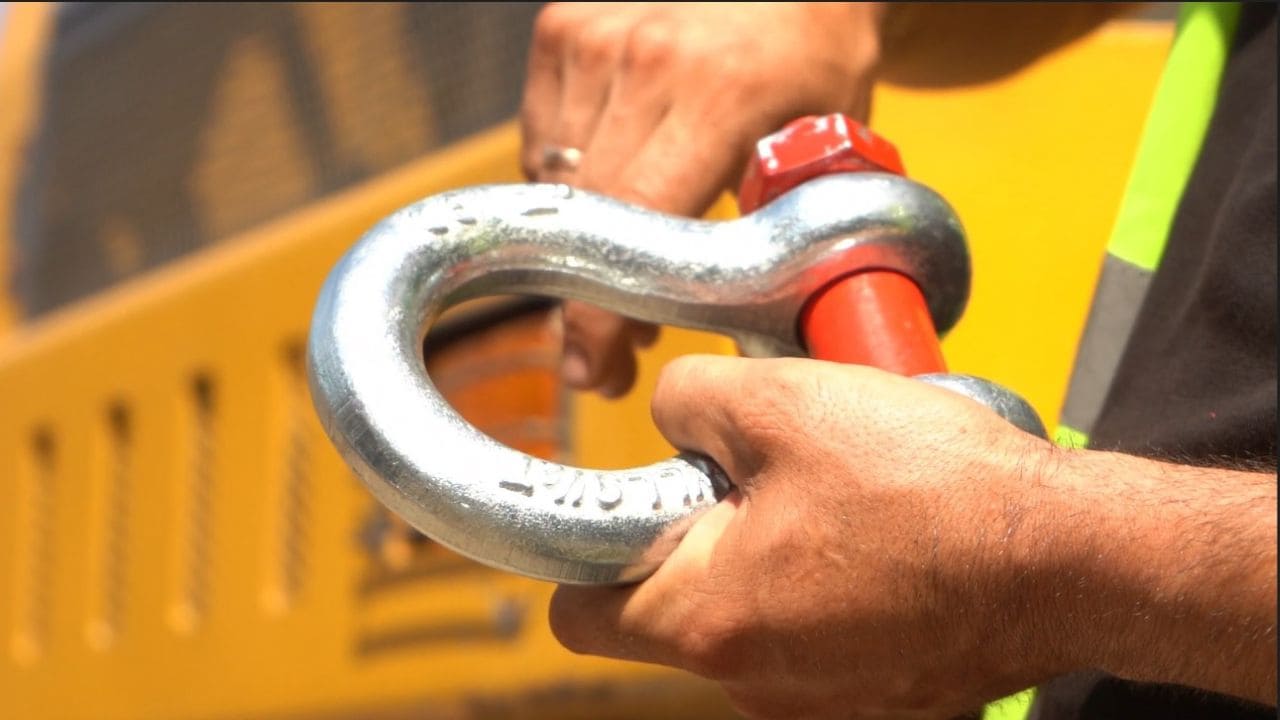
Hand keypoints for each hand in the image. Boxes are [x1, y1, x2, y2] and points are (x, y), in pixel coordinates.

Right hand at [522, 2, 884, 396]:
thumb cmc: (818, 68)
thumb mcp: (827, 155)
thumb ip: (783, 237)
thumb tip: (749, 342)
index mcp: (721, 92)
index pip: (633, 223)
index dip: (601, 311)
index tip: (590, 367)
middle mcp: (647, 58)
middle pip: (581, 214)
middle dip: (585, 297)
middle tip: (607, 351)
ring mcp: (596, 37)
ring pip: (554, 183)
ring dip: (583, 237)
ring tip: (629, 261)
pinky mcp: (563, 29)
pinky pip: (542, 139)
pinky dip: (570, 181)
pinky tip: (614, 188)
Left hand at [550, 355, 1059, 718]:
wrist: (1068, 558)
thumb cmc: (930, 487)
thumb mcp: (785, 402)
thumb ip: (692, 401)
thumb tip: (670, 412)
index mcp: (709, 620)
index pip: (577, 614)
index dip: (589, 550)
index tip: (632, 504)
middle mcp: (752, 682)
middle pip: (671, 611)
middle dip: (697, 541)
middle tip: (756, 479)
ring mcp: (816, 701)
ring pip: (750, 621)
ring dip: (770, 560)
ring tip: (836, 502)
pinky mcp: (875, 698)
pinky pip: (817, 639)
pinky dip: (829, 591)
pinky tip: (882, 542)